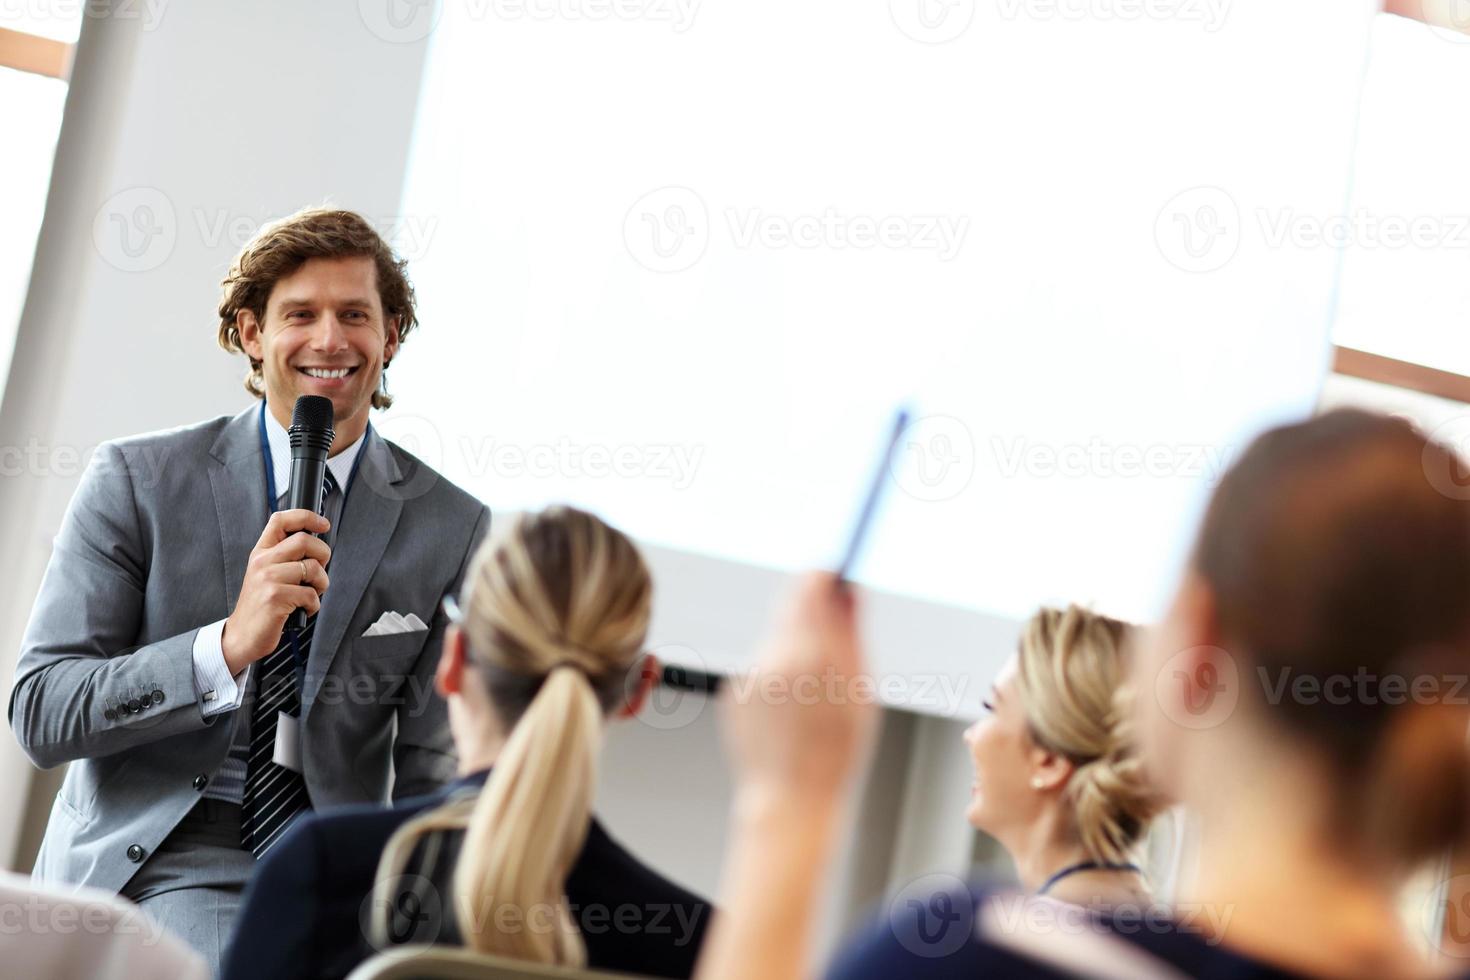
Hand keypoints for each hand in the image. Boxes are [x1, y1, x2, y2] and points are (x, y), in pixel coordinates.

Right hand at [222, 509, 331, 674]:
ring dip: (321, 584)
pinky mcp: (275, 597)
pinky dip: (314, 605)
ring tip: (310, 595)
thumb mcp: (266, 575)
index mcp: (261, 553)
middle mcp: (262, 562)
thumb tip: (317, 546)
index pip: (280, 520)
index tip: (324, 524)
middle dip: (323, 555)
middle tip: (318, 573)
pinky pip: (311, 594)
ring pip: (312, 568)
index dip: (306, 517)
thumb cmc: (261, 607)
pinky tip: (303, 610)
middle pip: (304, 540)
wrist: (242, 636)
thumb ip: (285, 558)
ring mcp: (268, 579)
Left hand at [721, 572, 877, 810]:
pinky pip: (760, 672)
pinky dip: (775, 681)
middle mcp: (776, 656)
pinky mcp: (733, 692)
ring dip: (795, 651)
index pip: (811, 586)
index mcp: (813, 652)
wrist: (791, 798)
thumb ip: (852, 634)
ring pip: (777, 643)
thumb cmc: (837, 748)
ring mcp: (750, 675)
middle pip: (790, 607)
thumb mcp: (860, 690)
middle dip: (810, 609)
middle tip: (829, 623)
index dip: (823, 575)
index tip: (835, 573)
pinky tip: (786, 716)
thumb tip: (850, 590)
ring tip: (811, 697)